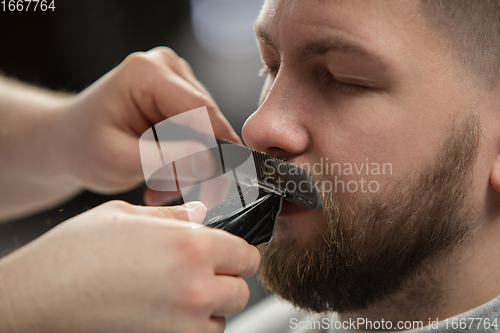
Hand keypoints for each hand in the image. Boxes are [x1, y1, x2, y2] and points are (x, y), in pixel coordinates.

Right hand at [0, 201, 259, 332]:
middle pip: (240, 290)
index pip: (246, 254)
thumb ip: (174, 216)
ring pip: (223, 318)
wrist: (37, 298)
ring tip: (180, 294)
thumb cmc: (74, 253)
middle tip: (201, 272)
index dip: (238, 252)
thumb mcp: (126, 216)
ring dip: (211, 307)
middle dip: (225, 280)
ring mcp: (183, 324)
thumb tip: (201, 214)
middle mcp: (194, 287)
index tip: (229, 253)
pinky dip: (193, 327)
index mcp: (190, 244)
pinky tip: (168, 313)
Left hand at [50, 47, 240, 203]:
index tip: (220, 181)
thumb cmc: (81, 146)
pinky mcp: (181, 97)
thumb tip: (209, 161)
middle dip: (197, 164)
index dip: (216, 147)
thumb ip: (166, 160)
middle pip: (207, 122)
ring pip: (207, 132)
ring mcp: (176, 80)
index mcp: (146, 72)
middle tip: (175, 194)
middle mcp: (166, 67)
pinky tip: (162, 176)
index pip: (199, 110)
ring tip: (158, 187)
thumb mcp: (118, 160)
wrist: (68, 141)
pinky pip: (200, 134)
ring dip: (189, 167)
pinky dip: (185, 161)